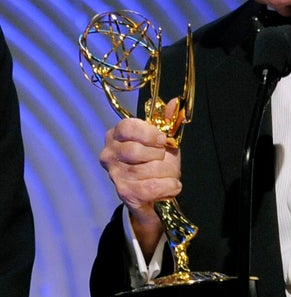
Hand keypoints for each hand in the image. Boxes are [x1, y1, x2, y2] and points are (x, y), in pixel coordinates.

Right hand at [99, 100, 181, 253]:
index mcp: (116, 135)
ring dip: (168, 172)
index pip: (127, 127)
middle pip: (135, 151)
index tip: (162, 140)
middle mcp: (109, 154)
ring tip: (170, 173)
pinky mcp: (124, 193)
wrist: (153, 194)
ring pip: (146, 170)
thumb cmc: (155, 162)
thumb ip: (166, 121)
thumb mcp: (162, 139)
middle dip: (159, 156)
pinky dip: (168, 186)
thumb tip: (175, 102)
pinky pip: (151, 187)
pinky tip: (172, 185)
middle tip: (164, 159)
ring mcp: (115, 175)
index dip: (149, 133)